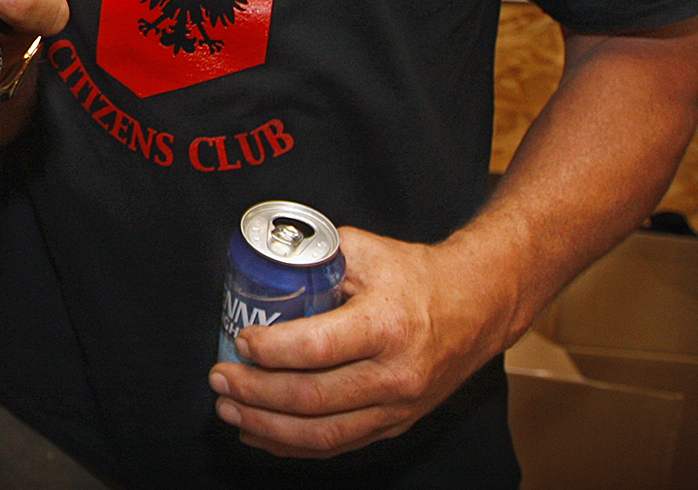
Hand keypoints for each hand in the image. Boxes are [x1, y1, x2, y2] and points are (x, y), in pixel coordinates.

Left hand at [211, 226, 512, 457]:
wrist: (478, 306)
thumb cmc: (415, 275)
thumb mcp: (366, 251)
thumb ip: (315, 257)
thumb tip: (262, 264)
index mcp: (387, 325)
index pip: (318, 347)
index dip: (271, 349)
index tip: (240, 340)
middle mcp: (395, 374)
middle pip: (312, 397)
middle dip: (255, 392)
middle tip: (219, 377)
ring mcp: (397, 407)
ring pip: (322, 433)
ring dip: (266, 425)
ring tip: (228, 407)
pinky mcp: (395, 424)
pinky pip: (338, 445)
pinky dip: (292, 444)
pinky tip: (259, 432)